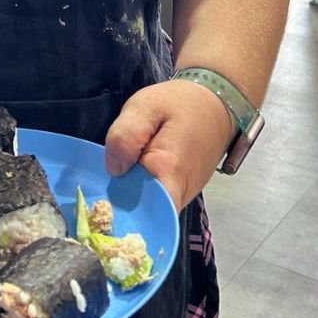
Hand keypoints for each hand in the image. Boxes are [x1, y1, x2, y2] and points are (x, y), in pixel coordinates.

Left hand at [106, 78, 235, 210]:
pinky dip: (145, 193)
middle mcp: (180, 192)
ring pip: (152, 210)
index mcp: (168, 171)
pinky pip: (160, 201)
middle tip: (101, 187)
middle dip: (121, 206)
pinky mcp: (184, 191)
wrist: (219, 102)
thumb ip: (125, 136)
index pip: (141, 213)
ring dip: (132, 198)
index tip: (97, 207)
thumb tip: (114, 170)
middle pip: (145, 215)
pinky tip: (134, 176)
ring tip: (118, 178)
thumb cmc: (182, 102)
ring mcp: (185, 194)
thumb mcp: (145, 106)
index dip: (117, 213)